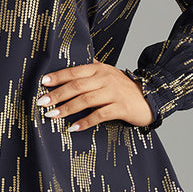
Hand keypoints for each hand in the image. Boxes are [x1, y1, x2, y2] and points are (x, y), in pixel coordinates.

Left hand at [37, 59, 153, 131]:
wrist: (151, 96)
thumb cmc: (124, 87)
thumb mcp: (107, 73)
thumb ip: (90, 69)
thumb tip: (69, 63)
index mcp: (99, 69)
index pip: (74, 71)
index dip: (58, 76)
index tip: (42, 83)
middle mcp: (105, 78)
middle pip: (77, 85)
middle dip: (57, 94)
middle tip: (41, 102)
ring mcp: (114, 92)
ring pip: (86, 100)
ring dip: (67, 108)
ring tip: (52, 115)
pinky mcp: (121, 107)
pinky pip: (100, 115)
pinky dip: (86, 121)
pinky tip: (74, 128)